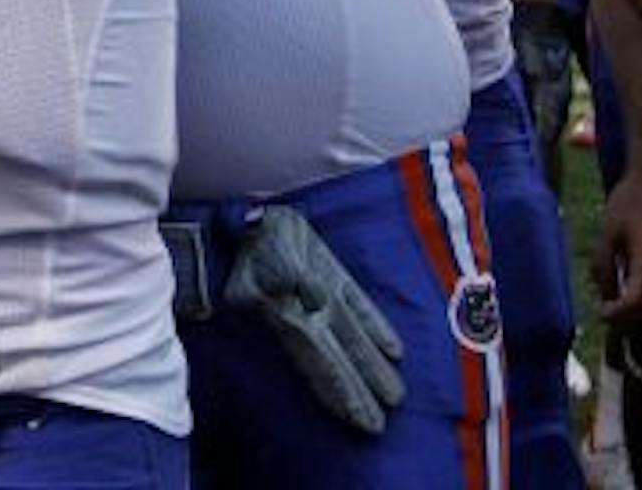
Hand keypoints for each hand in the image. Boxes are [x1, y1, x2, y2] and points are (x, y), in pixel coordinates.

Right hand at [223, 204, 405, 434]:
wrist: (247, 216)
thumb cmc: (253, 237)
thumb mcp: (266, 254)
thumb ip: (290, 274)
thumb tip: (316, 298)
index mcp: (293, 316)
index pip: (324, 365)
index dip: (344, 394)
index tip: (364, 423)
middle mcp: (310, 313)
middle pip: (339, 362)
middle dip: (358, 392)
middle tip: (379, 426)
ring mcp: (322, 294)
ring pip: (351, 340)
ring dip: (369, 368)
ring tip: (394, 396)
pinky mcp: (329, 272)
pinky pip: (357, 304)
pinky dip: (375, 325)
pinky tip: (395, 347)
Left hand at [596, 164, 641, 324]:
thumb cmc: (628, 202)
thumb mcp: (607, 232)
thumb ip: (603, 265)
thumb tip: (603, 294)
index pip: (636, 302)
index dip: (617, 313)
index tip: (600, 313)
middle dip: (630, 315)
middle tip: (608, 310)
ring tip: (620, 298)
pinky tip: (637, 285)